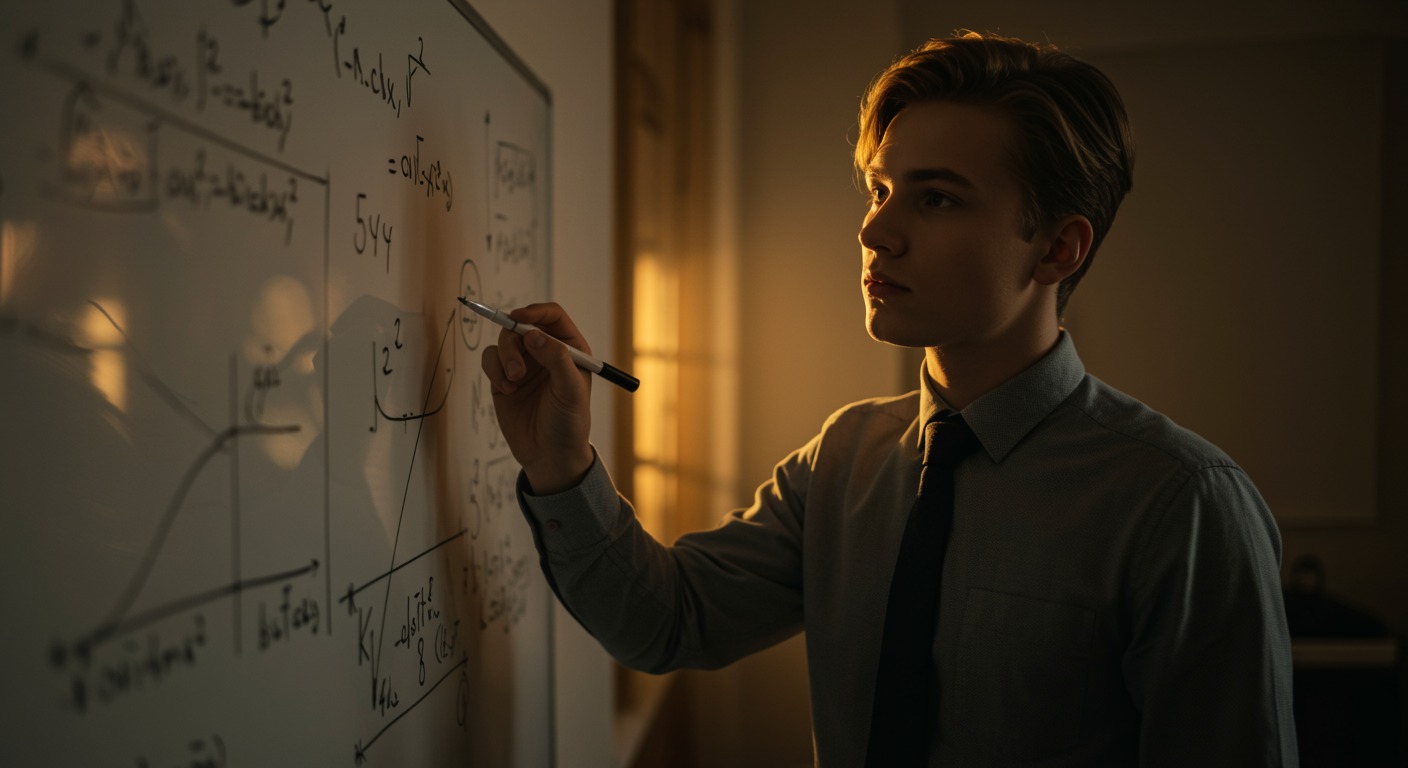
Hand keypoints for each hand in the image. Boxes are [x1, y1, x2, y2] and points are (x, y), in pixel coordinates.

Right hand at [480, 302, 595, 493]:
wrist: (549, 455)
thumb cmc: (569, 422)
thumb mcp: (571, 390)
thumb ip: (556, 359)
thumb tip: (533, 334)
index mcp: (569, 348)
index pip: (551, 316)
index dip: (535, 311)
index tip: (519, 318)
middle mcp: (545, 352)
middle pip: (521, 325)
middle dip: (513, 341)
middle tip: (517, 369)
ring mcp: (524, 364)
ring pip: (503, 341)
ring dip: (504, 358)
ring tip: (512, 383)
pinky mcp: (503, 378)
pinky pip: (490, 360)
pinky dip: (494, 371)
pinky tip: (506, 390)